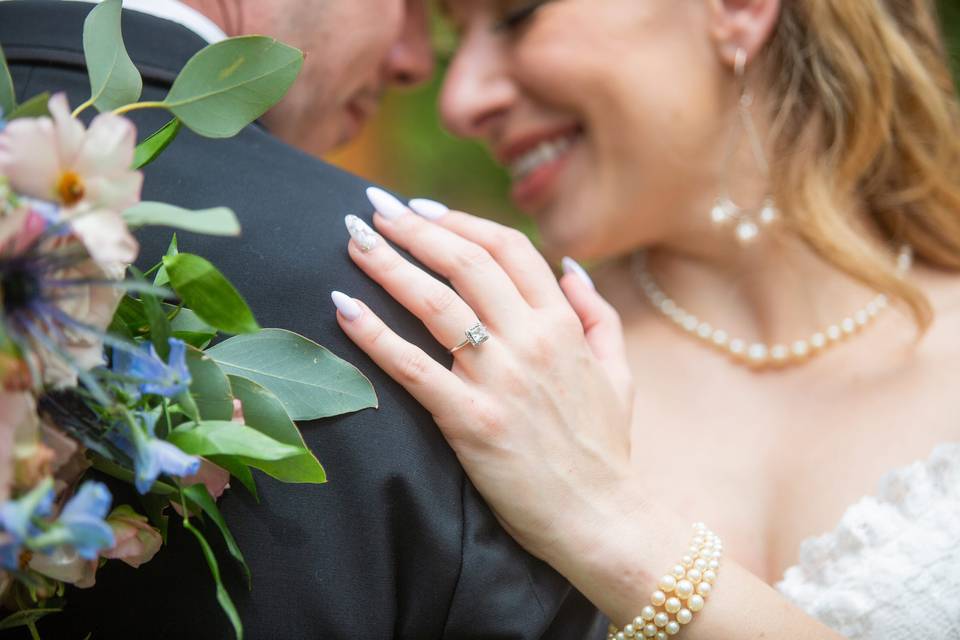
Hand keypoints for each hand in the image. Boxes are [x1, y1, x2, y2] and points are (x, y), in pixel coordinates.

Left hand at [334, 191, 637, 565]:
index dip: (460, 220)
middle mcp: (531, 340)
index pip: (507, 248)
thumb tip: (570, 268)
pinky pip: (412, 367)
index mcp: (563, 323)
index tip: (422, 208)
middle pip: (464, 263)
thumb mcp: (620, 373)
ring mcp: (500, 379)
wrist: (602, 517)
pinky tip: (341, 306)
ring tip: (353, 239)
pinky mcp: (471, 421)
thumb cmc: (607, 448)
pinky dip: (373, 334)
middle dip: (413, 228)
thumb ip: (597, 315)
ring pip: (435, 303)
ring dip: (387, 263)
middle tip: (373, 208)